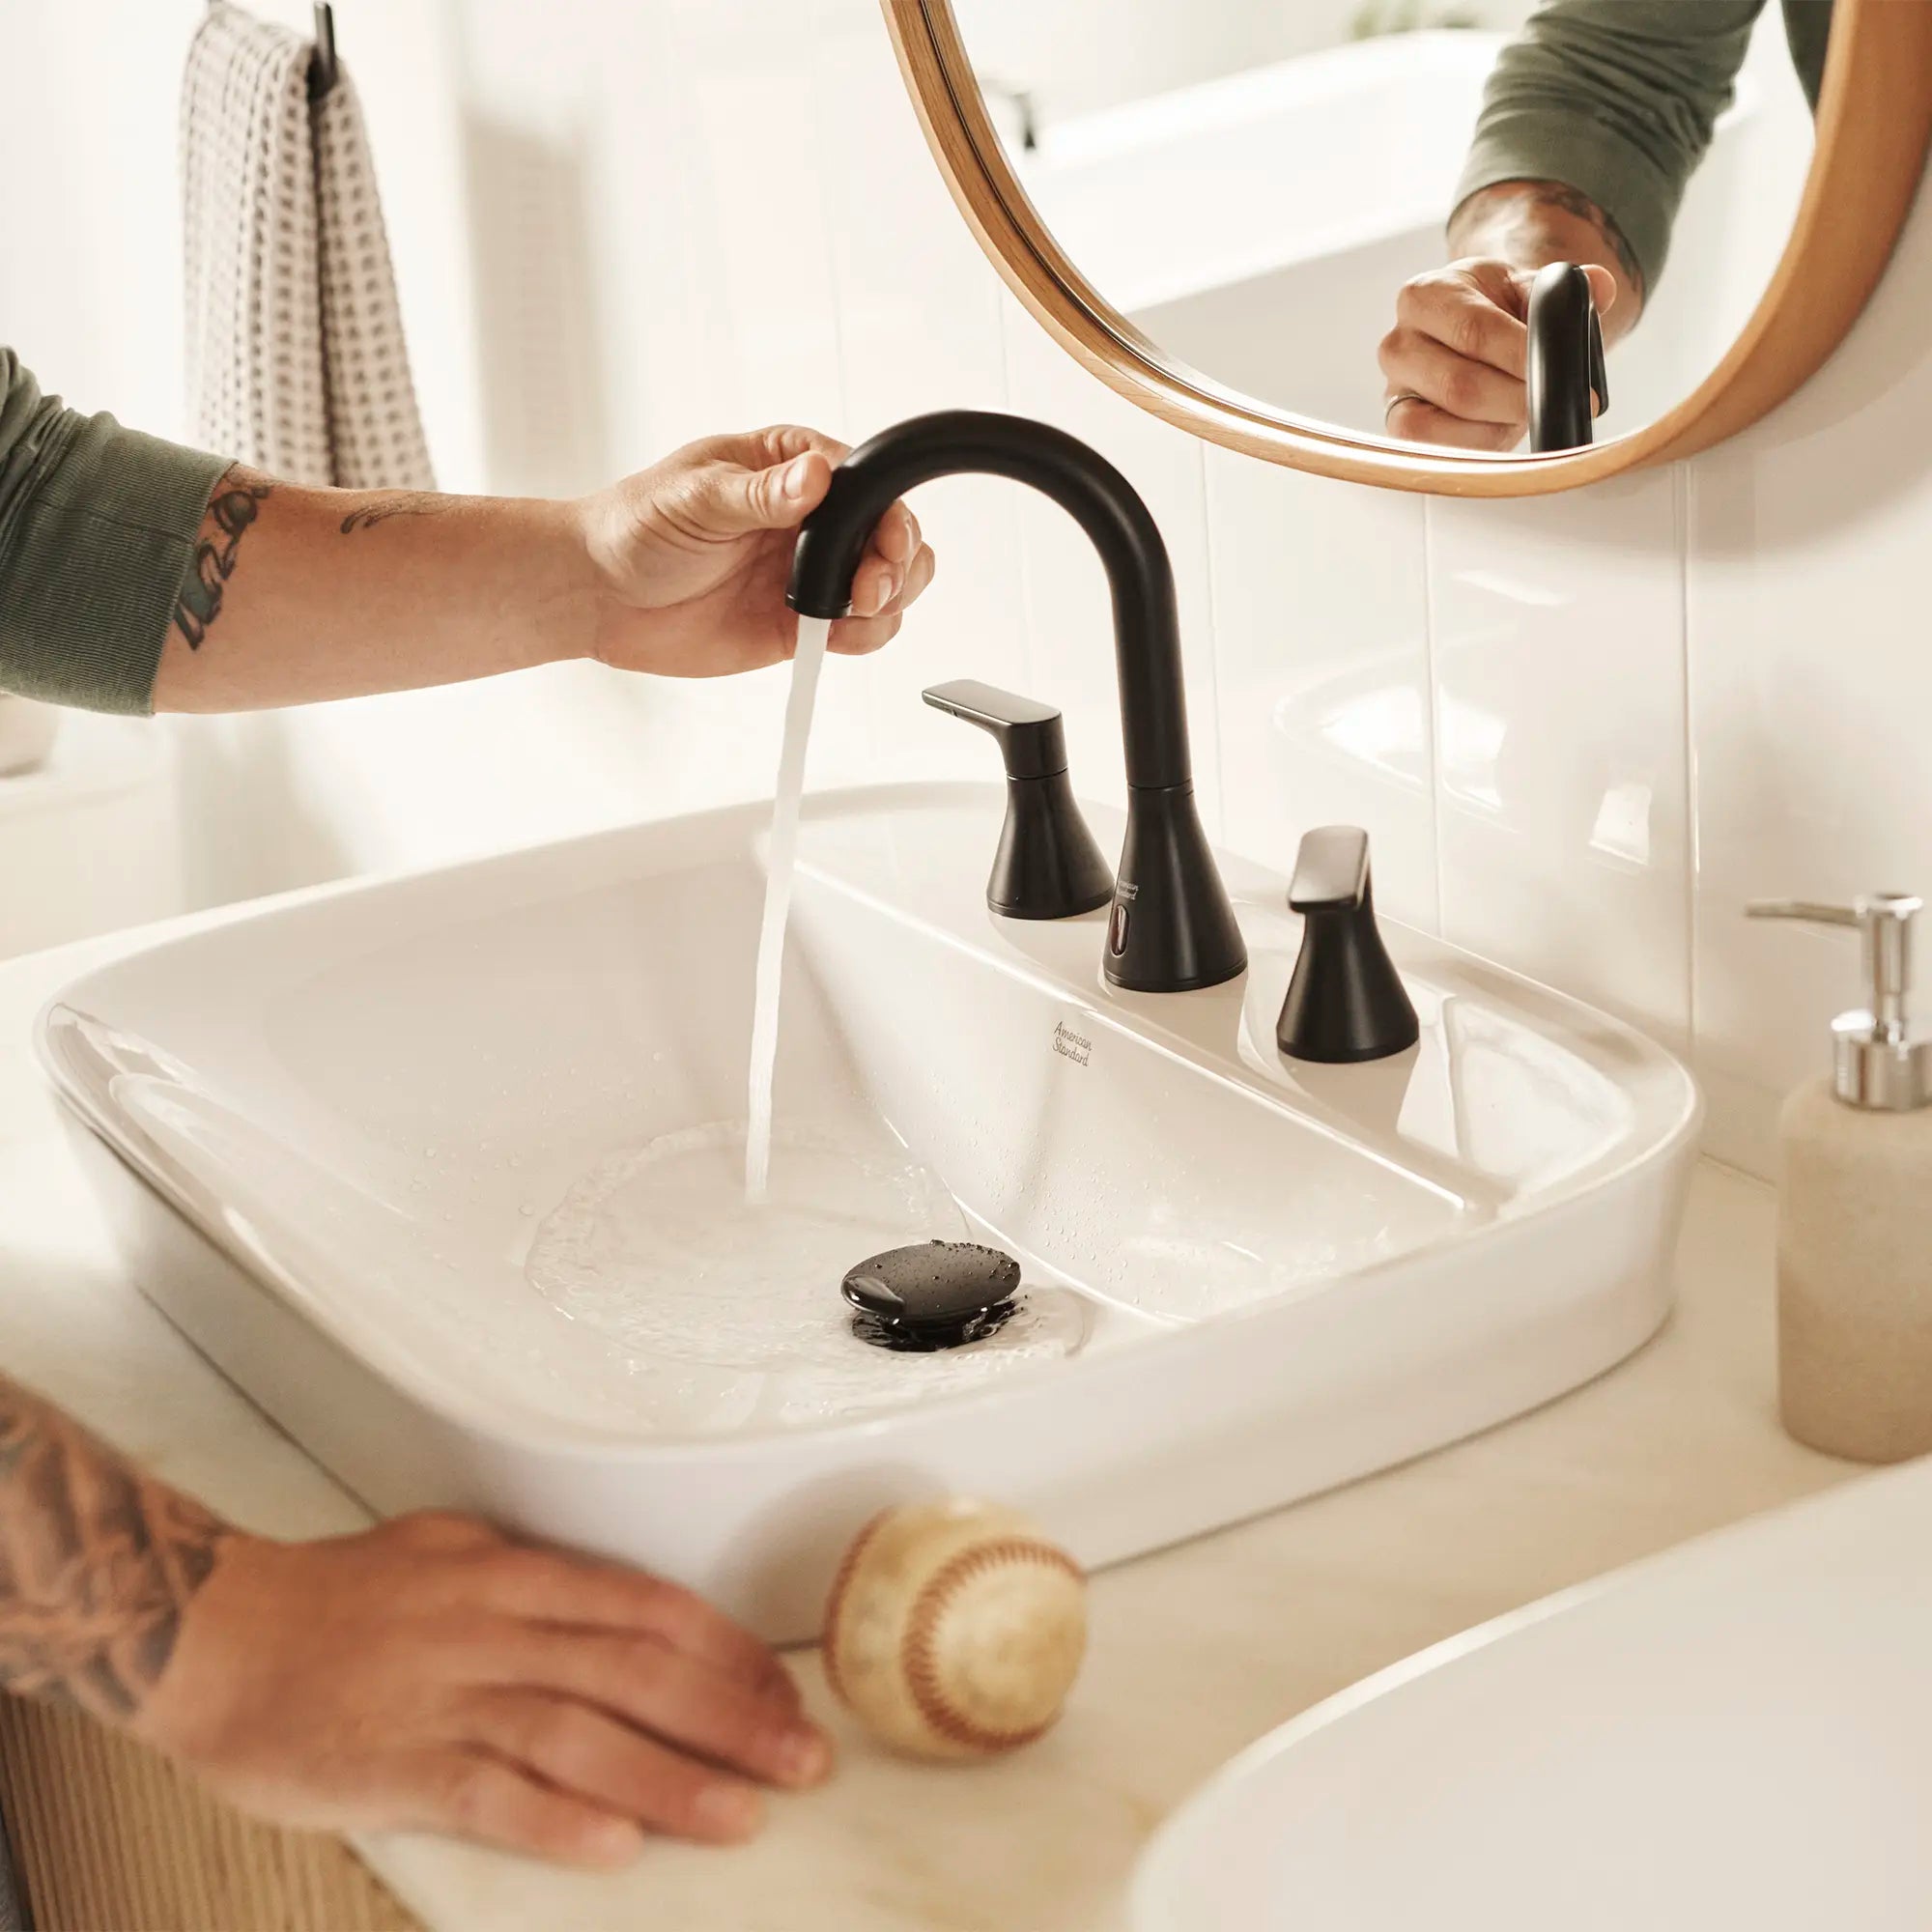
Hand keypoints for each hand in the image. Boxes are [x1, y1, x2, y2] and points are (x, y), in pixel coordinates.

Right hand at [134, 1511, 830, 1867]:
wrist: (215, 1634)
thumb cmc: (336, 1593)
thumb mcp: (446, 1546)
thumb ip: (531, 1572)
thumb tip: (612, 1599)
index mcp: (513, 1574)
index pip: (650, 1610)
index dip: (729, 1653)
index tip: (783, 1692)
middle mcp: (495, 1631)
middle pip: (637, 1672)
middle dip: (732, 1718)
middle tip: (804, 1759)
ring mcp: (448, 1699)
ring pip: (580, 1736)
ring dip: (670, 1779)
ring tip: (744, 1814)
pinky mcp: (397, 1766)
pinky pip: (490, 1795)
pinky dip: (557, 1821)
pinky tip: (617, 1848)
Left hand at [579, 425, 935, 677]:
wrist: (600, 595)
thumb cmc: (636, 525)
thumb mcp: (695, 496)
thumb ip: (759, 493)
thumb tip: (813, 478)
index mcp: (791, 467)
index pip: (865, 483)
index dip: (887, 513)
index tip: (883, 541)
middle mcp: (812, 520)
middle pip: (892, 535)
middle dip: (897, 563)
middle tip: (868, 588)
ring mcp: (810, 573)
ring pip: (888, 586)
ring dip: (889, 603)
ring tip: (853, 613)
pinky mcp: (800, 624)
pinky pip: (856, 632)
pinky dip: (862, 638)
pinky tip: (835, 636)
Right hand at [1380, 258, 1616, 450]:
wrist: (1470, 332)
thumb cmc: (1499, 312)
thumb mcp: (1529, 289)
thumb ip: (1564, 287)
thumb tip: (1600, 285)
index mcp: (1425, 294)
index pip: (1474, 330)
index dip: (1522, 356)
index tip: (1564, 371)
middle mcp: (1398, 342)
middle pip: (1461, 385)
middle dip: (1517, 399)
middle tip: (1556, 401)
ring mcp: (1394, 389)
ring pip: (1446, 422)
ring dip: (1498, 424)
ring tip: (1527, 411)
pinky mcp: (1400, 427)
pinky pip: (1435, 447)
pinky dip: (1477, 443)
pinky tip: (1501, 428)